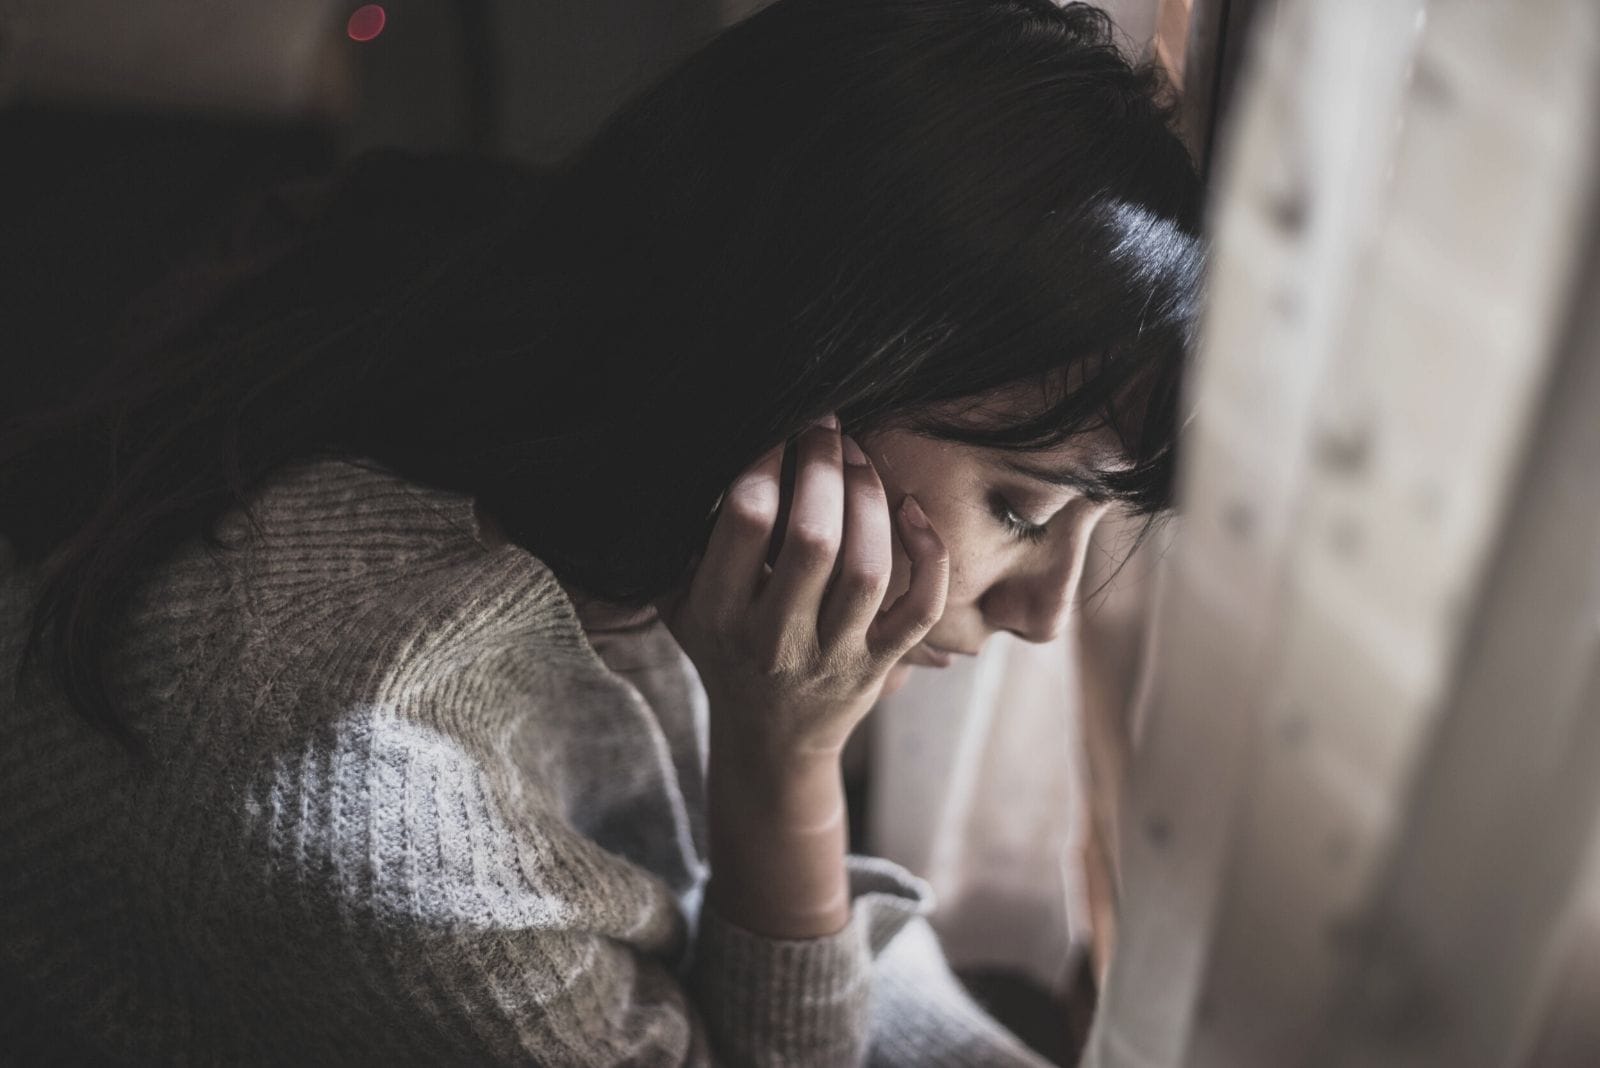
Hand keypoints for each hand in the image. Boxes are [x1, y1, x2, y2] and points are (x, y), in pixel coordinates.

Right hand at [659, 415, 948, 759]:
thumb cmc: (722, 649)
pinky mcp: (881, 663)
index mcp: (718, 615)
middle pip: (814, 539)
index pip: (746, 521)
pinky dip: (929, 554)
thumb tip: (706, 453)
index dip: (767, 462)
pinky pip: (921, 607)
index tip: (778, 429)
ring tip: (857, 456)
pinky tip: (911, 509)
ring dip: (869, 498)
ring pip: (868, 568)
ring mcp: (835, 655)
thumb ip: (684, 540)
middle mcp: (776, 640)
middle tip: (824, 428)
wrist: (769, 740)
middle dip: (824, 468)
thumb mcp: (679, 602)